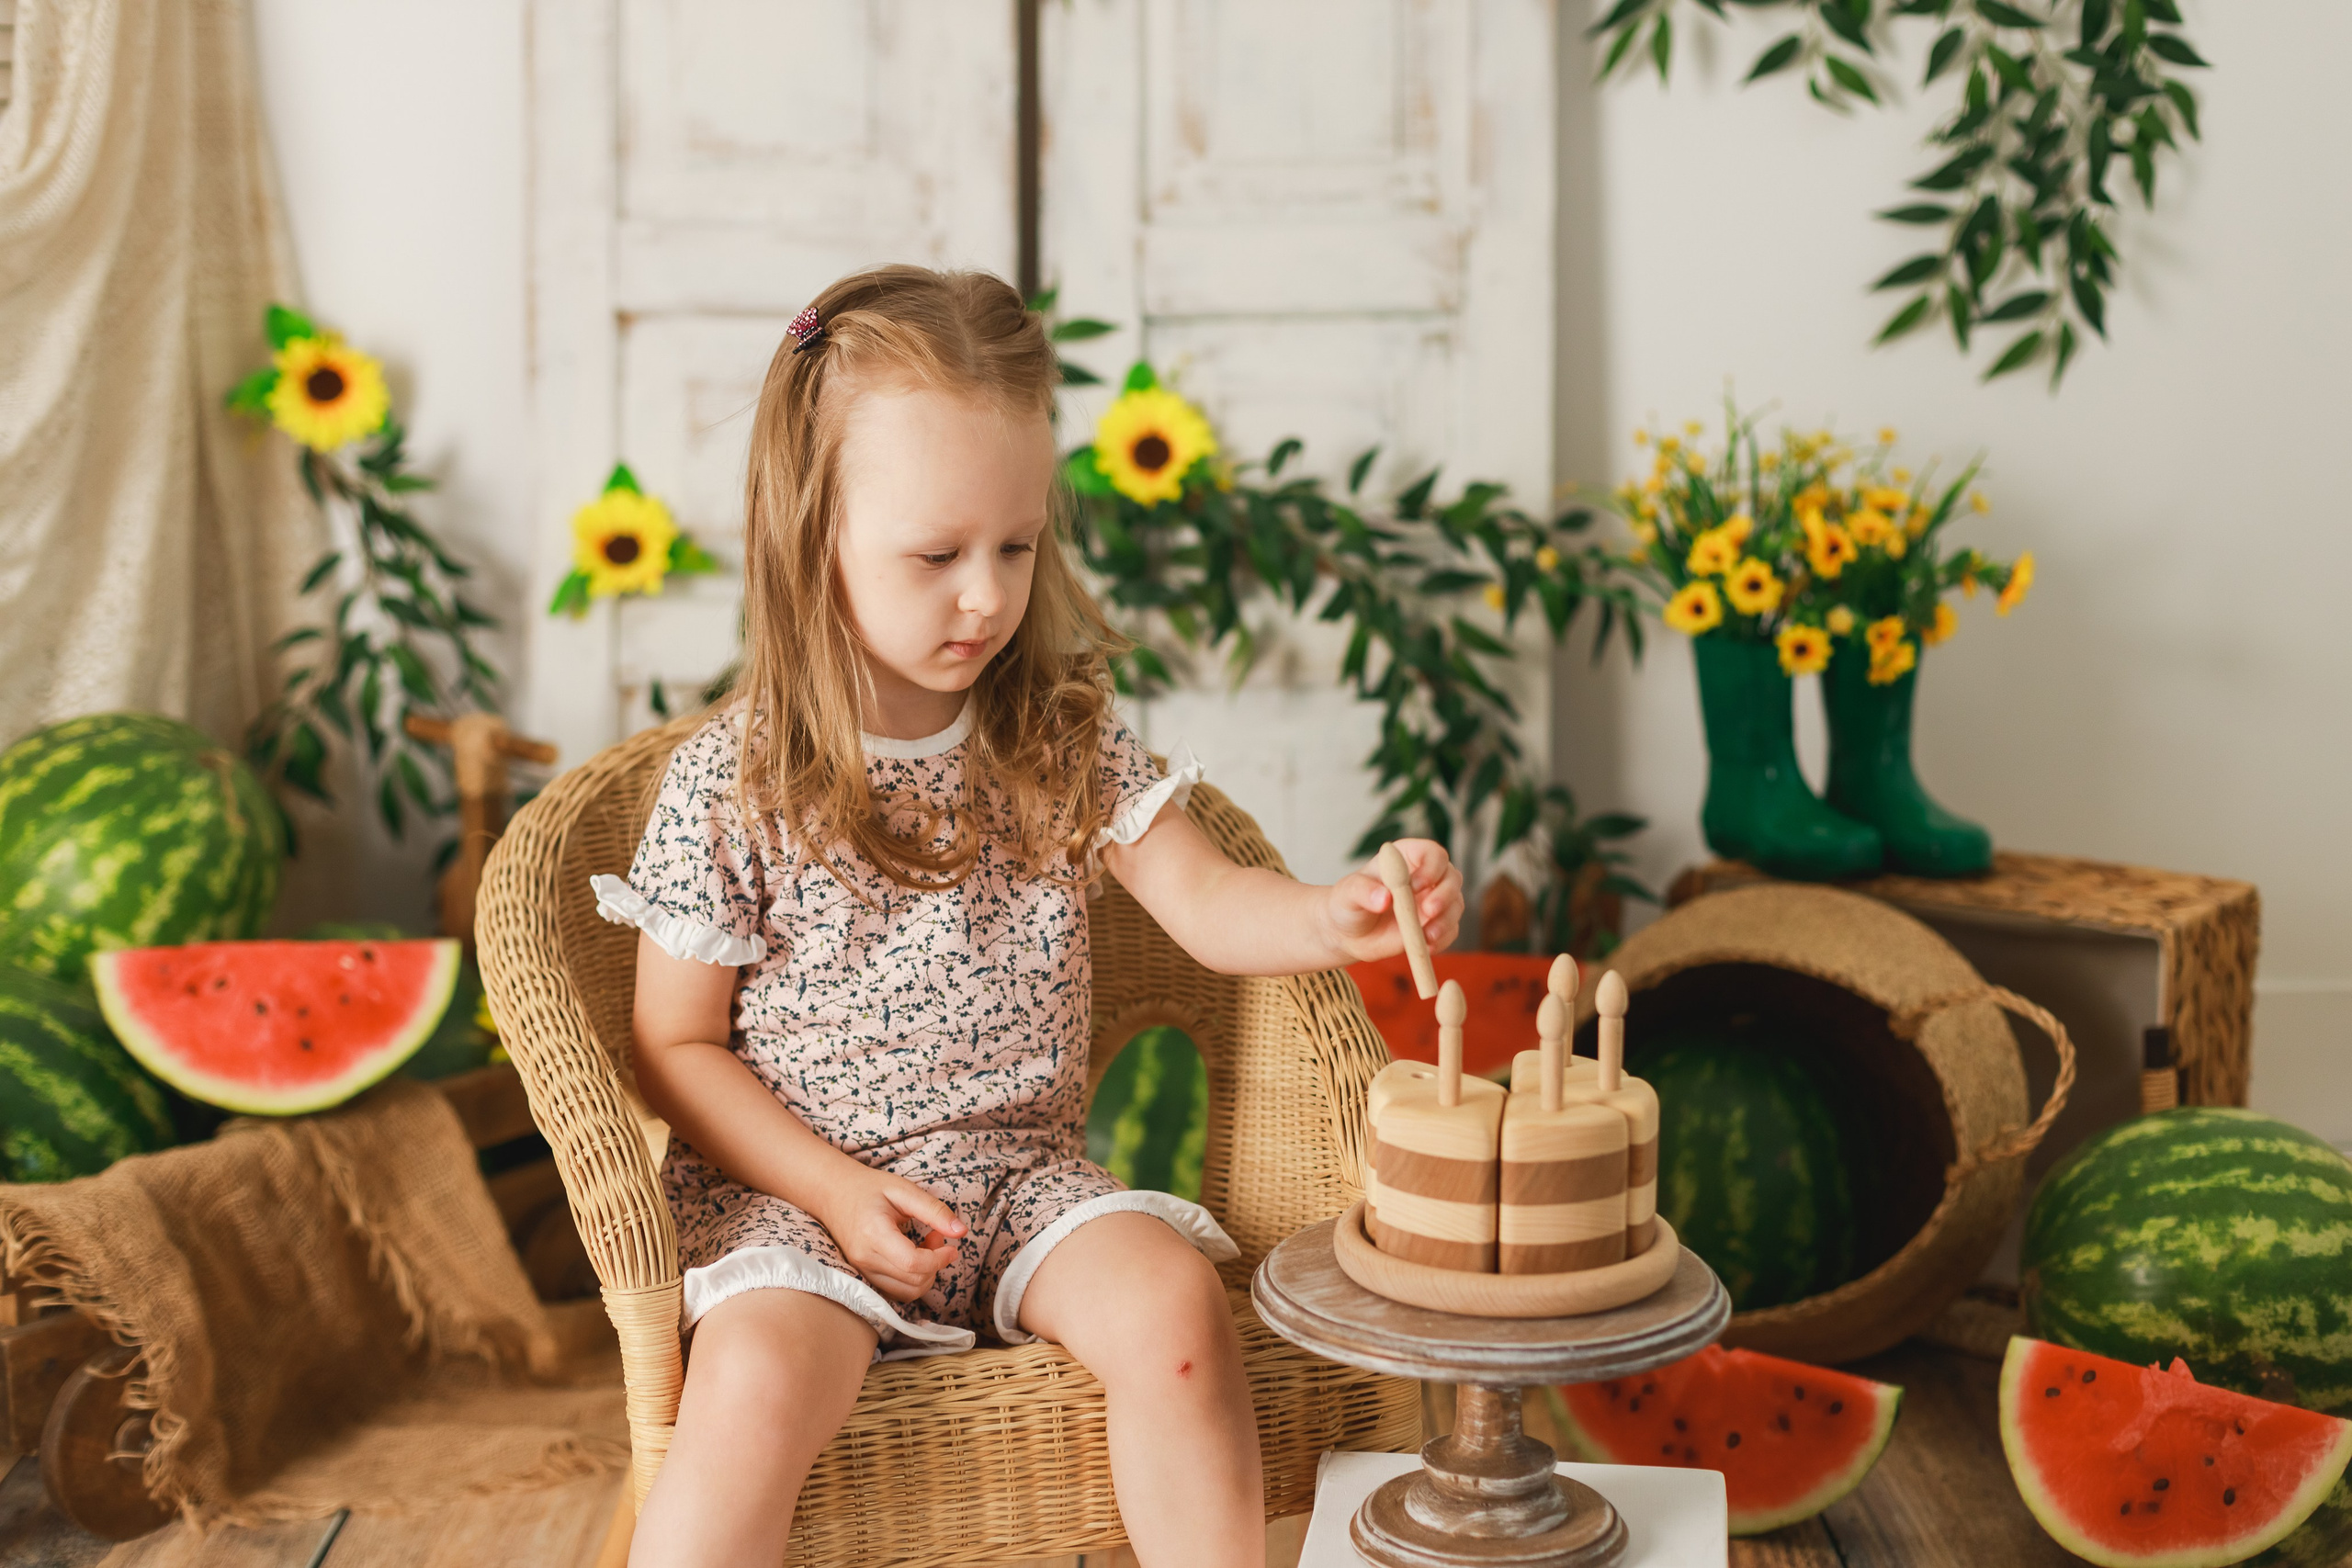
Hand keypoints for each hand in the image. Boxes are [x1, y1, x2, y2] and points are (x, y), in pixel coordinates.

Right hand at [808, 1161, 967, 1302]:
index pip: (912, 1263)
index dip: (939, 1259)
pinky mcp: (863, 1275)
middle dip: (936, 1265)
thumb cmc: (868, 1188)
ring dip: (926, 1275)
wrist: (832, 1193)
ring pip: (906, 1293)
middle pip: (913, 1282)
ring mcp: (861, 1270)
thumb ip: (933, 1210)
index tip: (952, 1246)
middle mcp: (864, 1258)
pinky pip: (895, 1291)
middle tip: (938, 1237)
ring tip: (926, 1246)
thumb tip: (962, 1231)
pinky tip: (914, 1256)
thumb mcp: (903, 1189)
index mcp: (874, 1233)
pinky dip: (912, 1279)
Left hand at [1324, 838, 1462, 965]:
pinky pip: (1449, 931)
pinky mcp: (1434, 925)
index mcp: (1407, 858)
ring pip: (1455, 905)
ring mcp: (1433, 901)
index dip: (1430, 867)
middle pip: (1452, 877)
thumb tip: (1384, 898)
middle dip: (1445, 895)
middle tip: (1428, 911)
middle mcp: (1426, 877)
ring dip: (1446, 920)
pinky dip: (1443, 939)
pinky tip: (1426, 947)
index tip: (1413, 886)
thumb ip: (1363, 891)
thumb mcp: (1348, 893)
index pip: (1432, 854)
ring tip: (1426, 936)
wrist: (1348, 933)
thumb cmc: (1348, 904)